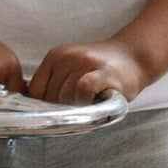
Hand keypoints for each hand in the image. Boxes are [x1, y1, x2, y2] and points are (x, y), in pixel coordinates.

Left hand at [29, 41, 148, 104]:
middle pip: (51, 96)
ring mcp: (85, 62)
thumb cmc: (99, 72)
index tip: (61, 108)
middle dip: (64, 108)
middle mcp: (67, 56)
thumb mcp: (70, 71)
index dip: (46, 105)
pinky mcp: (104, 73)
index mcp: (55, 56)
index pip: (36, 90)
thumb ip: (52, 86)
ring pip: (66, 96)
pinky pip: (83, 89)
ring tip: (91, 101)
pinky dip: (86, 100)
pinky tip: (95, 101)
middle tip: (82, 104)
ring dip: (78, 107)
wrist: (133, 59)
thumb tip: (34, 112)